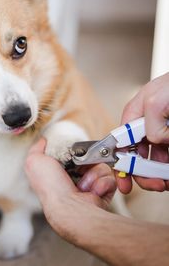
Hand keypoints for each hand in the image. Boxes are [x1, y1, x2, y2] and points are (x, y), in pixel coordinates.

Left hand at [25, 138, 115, 236]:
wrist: (70, 208)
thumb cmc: (50, 186)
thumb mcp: (35, 161)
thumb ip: (37, 149)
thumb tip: (43, 141)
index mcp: (57, 172)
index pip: (71, 154)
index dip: (74, 151)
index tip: (72, 152)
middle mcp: (73, 179)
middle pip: (88, 157)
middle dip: (86, 161)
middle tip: (79, 167)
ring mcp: (89, 186)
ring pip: (101, 166)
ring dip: (94, 174)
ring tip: (84, 185)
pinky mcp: (102, 193)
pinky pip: (110, 179)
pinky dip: (103, 183)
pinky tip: (93, 191)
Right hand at [116, 73, 168, 193]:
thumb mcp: (155, 101)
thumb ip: (148, 125)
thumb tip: (155, 140)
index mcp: (134, 117)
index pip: (120, 144)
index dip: (121, 164)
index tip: (125, 180)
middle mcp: (147, 127)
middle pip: (138, 157)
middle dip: (143, 174)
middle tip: (155, 184)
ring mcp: (163, 133)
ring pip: (156, 161)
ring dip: (159, 174)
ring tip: (166, 181)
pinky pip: (168, 158)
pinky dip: (167, 169)